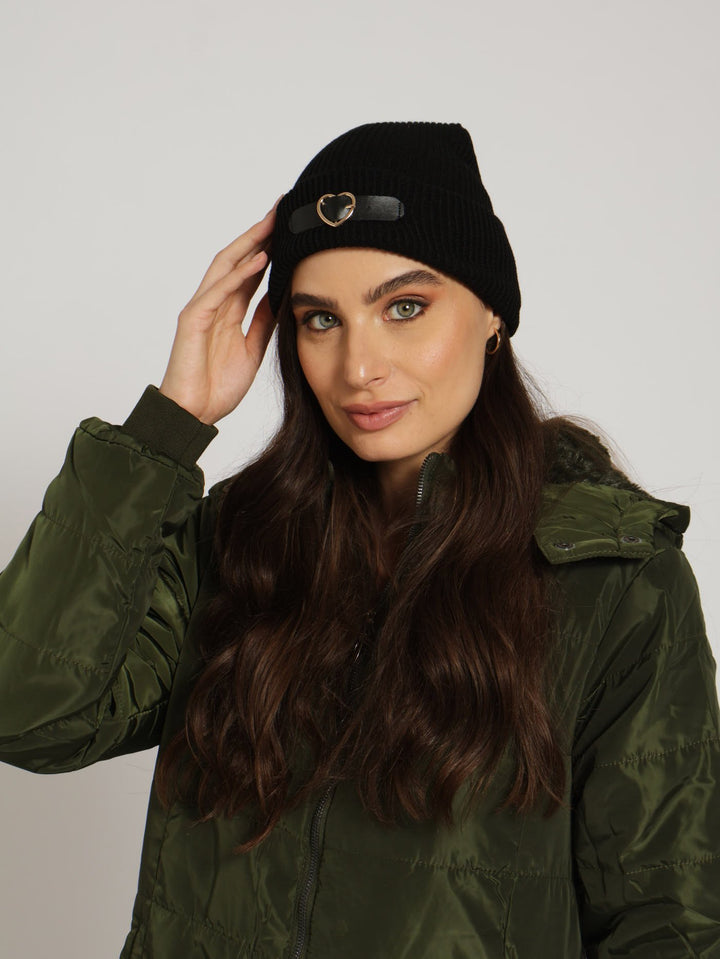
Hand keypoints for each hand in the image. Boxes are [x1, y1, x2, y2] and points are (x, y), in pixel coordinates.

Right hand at [159, 201, 279, 424]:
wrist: (193, 415)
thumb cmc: (216, 386)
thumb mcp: (252, 349)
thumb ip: (262, 322)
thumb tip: (279, 297)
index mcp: (228, 310)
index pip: (250, 269)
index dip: (269, 247)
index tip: (291, 228)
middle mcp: (213, 303)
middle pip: (238, 258)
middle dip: (260, 233)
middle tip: (283, 209)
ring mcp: (201, 309)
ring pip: (225, 266)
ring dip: (249, 243)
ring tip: (273, 222)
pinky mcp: (192, 321)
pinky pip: (217, 292)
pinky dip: (237, 275)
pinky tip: (258, 260)